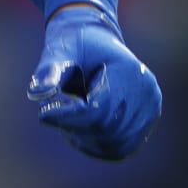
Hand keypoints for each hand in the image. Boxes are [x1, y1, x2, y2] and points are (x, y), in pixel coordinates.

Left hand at [27, 4, 161, 159]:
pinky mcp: (146, 121)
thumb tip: (37, 92)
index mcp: (128, 71)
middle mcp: (146, 92)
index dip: (69, 118)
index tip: (44, 114)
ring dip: (87, 140)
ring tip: (66, 122)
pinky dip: (98, 145)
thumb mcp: (60, 51)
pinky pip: (122, 147)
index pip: (99, 110)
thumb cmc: (75, 44)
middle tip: (54, 114)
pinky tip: (78, 131)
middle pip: (108, 130)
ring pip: (116, 145)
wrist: (95, 40)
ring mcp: (150, 108)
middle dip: (76, 128)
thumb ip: (49, 70)